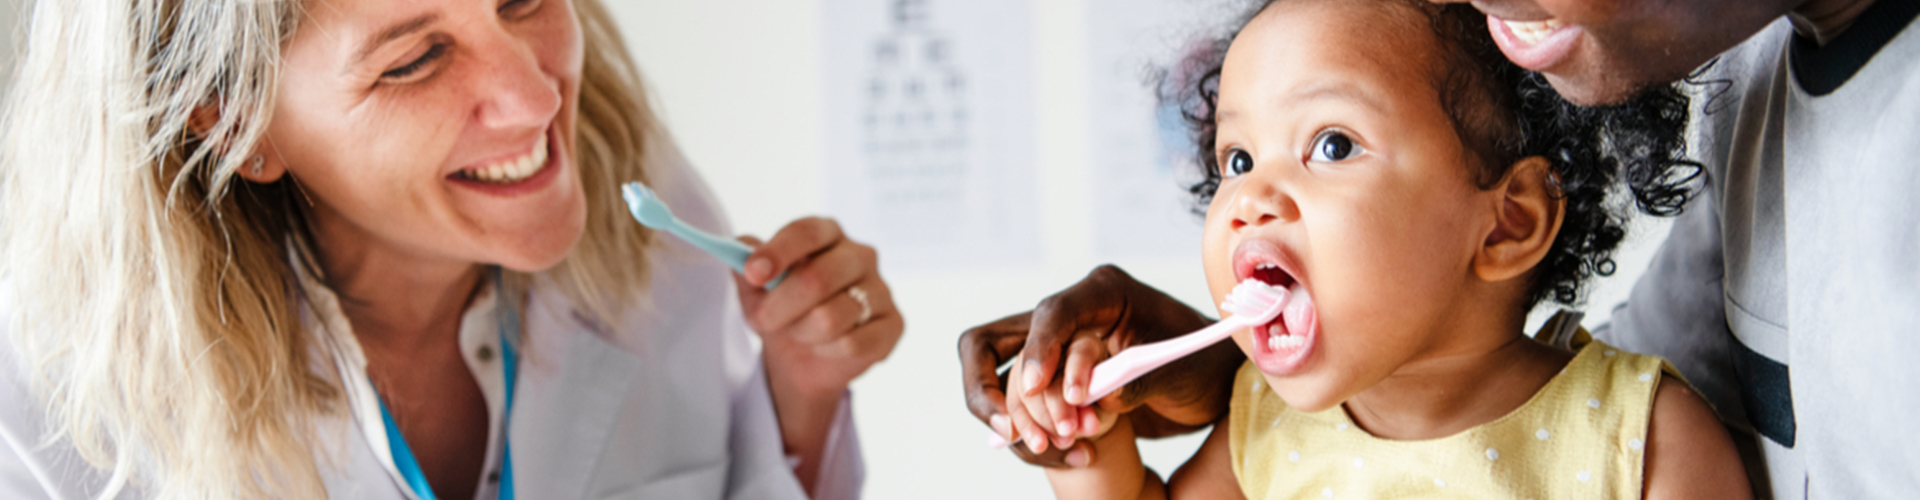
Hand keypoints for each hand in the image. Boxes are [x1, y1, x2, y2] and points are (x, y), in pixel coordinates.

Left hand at [738, 217, 900, 398]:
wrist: (804, 357)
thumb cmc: (783, 310)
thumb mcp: (755, 288)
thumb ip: (744, 264)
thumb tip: (736, 250)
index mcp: (827, 234)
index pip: (807, 231)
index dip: (778, 251)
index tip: (753, 273)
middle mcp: (860, 255)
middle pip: (818, 278)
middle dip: (780, 307)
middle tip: (763, 321)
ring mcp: (881, 289)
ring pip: (831, 318)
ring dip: (802, 333)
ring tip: (800, 333)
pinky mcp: (893, 325)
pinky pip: (852, 344)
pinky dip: (827, 352)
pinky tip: (826, 347)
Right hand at [958, 265, 1242, 467]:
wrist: (1210, 388)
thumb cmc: (1202, 366)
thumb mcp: (1182, 372)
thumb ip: (1141, 380)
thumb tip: (1101, 398)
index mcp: (1103, 294)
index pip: (1052, 312)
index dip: (1037, 349)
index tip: (1033, 388)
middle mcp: (1070, 318)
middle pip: (992, 342)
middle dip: (992, 389)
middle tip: (1015, 431)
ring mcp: (1055, 351)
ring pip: (1000, 381)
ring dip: (1021, 420)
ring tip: (1062, 445)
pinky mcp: (1052, 383)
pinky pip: (1021, 410)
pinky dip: (1035, 436)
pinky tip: (1075, 455)